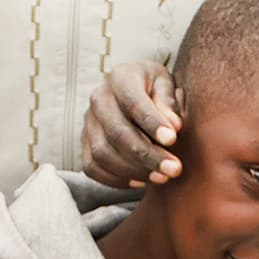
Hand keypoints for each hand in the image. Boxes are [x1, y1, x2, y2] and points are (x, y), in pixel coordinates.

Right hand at [81, 61, 183, 187]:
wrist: (136, 90)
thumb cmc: (155, 88)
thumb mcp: (167, 84)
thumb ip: (169, 102)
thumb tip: (173, 126)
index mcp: (121, 77)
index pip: (133, 101)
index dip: (152, 122)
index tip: (173, 139)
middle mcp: (99, 98)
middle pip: (116, 132)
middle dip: (147, 155)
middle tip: (174, 169)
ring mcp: (88, 122)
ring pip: (103, 153)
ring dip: (134, 170)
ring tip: (162, 177)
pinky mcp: (84, 143)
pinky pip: (93, 167)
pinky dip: (116, 179)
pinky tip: (141, 181)